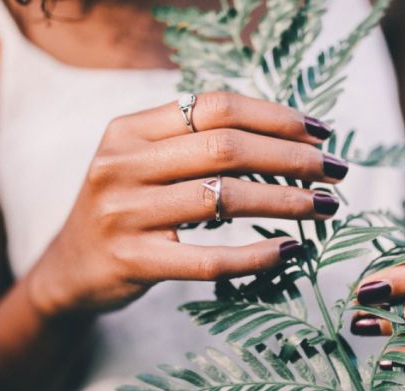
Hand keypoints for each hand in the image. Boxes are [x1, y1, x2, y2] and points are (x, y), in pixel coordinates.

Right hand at [27, 92, 349, 316]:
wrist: (69, 270)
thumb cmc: (124, 210)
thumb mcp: (140, 162)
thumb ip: (190, 142)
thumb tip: (281, 132)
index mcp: (129, 130)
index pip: (214, 107)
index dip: (275, 116)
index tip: (319, 132)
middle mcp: (121, 165)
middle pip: (225, 148)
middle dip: (292, 157)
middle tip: (335, 171)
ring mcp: (123, 214)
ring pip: (223, 199)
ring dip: (286, 201)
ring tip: (324, 207)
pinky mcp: (132, 261)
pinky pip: (208, 259)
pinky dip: (256, 255)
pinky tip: (288, 250)